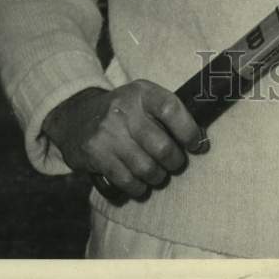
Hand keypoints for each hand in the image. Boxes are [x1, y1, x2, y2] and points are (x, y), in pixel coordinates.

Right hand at [41, 81, 208, 200]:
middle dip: (174, 161)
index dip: (188, 130)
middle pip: (161, 146)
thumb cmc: (124, 111)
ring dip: (157, 177)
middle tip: (175, 164)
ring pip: (146, 167)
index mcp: (142, 91)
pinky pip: (127, 180)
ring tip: (157, 174)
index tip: (197, 144)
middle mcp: (124, 108)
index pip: (171, 108)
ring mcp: (108, 131)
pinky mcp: (95, 152)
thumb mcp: (143, 99)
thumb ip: (167, 113)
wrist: (77, 117)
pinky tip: (139, 183)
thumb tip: (201, 140)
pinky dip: (138, 187)